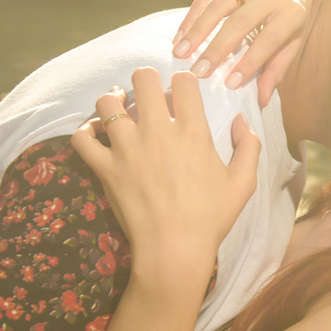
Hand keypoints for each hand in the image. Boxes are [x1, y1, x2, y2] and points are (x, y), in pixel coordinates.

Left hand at [71, 68, 260, 293]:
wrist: (174, 250)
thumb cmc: (211, 218)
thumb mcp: (244, 182)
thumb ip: (249, 145)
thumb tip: (242, 119)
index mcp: (193, 132)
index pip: (184, 81)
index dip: (184, 80)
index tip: (182, 91)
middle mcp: (158, 133)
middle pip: (143, 80)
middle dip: (146, 79)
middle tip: (148, 92)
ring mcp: (127, 149)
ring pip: (108, 103)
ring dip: (114, 101)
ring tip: (119, 108)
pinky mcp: (105, 168)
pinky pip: (82, 138)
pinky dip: (85, 130)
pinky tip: (95, 132)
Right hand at [171, 0, 324, 106]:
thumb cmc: (292, 21)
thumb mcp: (293, 43)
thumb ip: (277, 69)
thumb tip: (262, 100)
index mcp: (291, 12)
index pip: (269, 39)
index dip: (249, 62)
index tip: (230, 84)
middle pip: (240, 21)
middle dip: (217, 48)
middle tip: (198, 71)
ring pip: (219, 5)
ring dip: (196, 30)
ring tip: (181, 53)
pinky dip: (191, 16)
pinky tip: (180, 36)